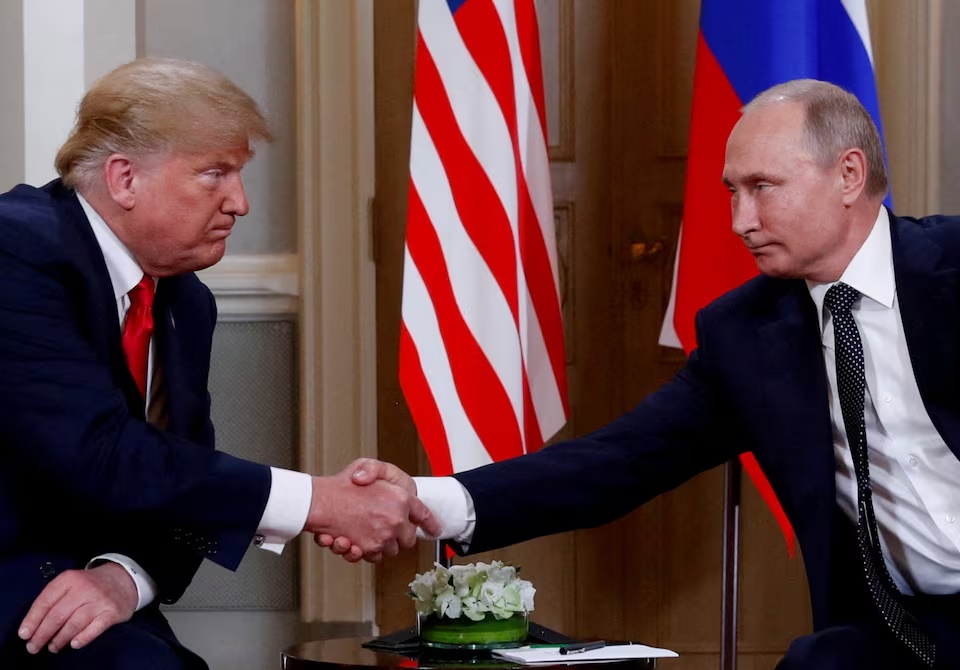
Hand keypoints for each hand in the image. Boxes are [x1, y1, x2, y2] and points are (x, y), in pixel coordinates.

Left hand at [18, 562, 136, 653]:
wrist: (124, 579)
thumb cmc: (91, 585)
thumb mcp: (72, 583)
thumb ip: (55, 599)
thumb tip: (34, 626)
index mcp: (70, 579)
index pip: (46, 601)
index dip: (32, 620)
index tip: (24, 635)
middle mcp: (85, 588)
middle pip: (57, 615)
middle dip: (42, 634)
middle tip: (34, 647)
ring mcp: (100, 600)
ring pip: (74, 624)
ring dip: (60, 639)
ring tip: (53, 647)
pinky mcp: (113, 612)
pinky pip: (95, 628)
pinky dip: (83, 638)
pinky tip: (74, 644)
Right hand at [314, 459, 426, 560]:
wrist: (319, 503)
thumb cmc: (340, 485)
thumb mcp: (365, 465)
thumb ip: (379, 472)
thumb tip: (390, 489)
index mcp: (401, 499)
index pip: (424, 515)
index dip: (430, 523)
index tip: (435, 529)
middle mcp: (395, 520)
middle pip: (408, 538)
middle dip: (399, 535)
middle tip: (385, 526)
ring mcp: (383, 537)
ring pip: (391, 549)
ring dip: (382, 544)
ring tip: (366, 531)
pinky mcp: (368, 549)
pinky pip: (374, 556)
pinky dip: (365, 551)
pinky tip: (354, 541)